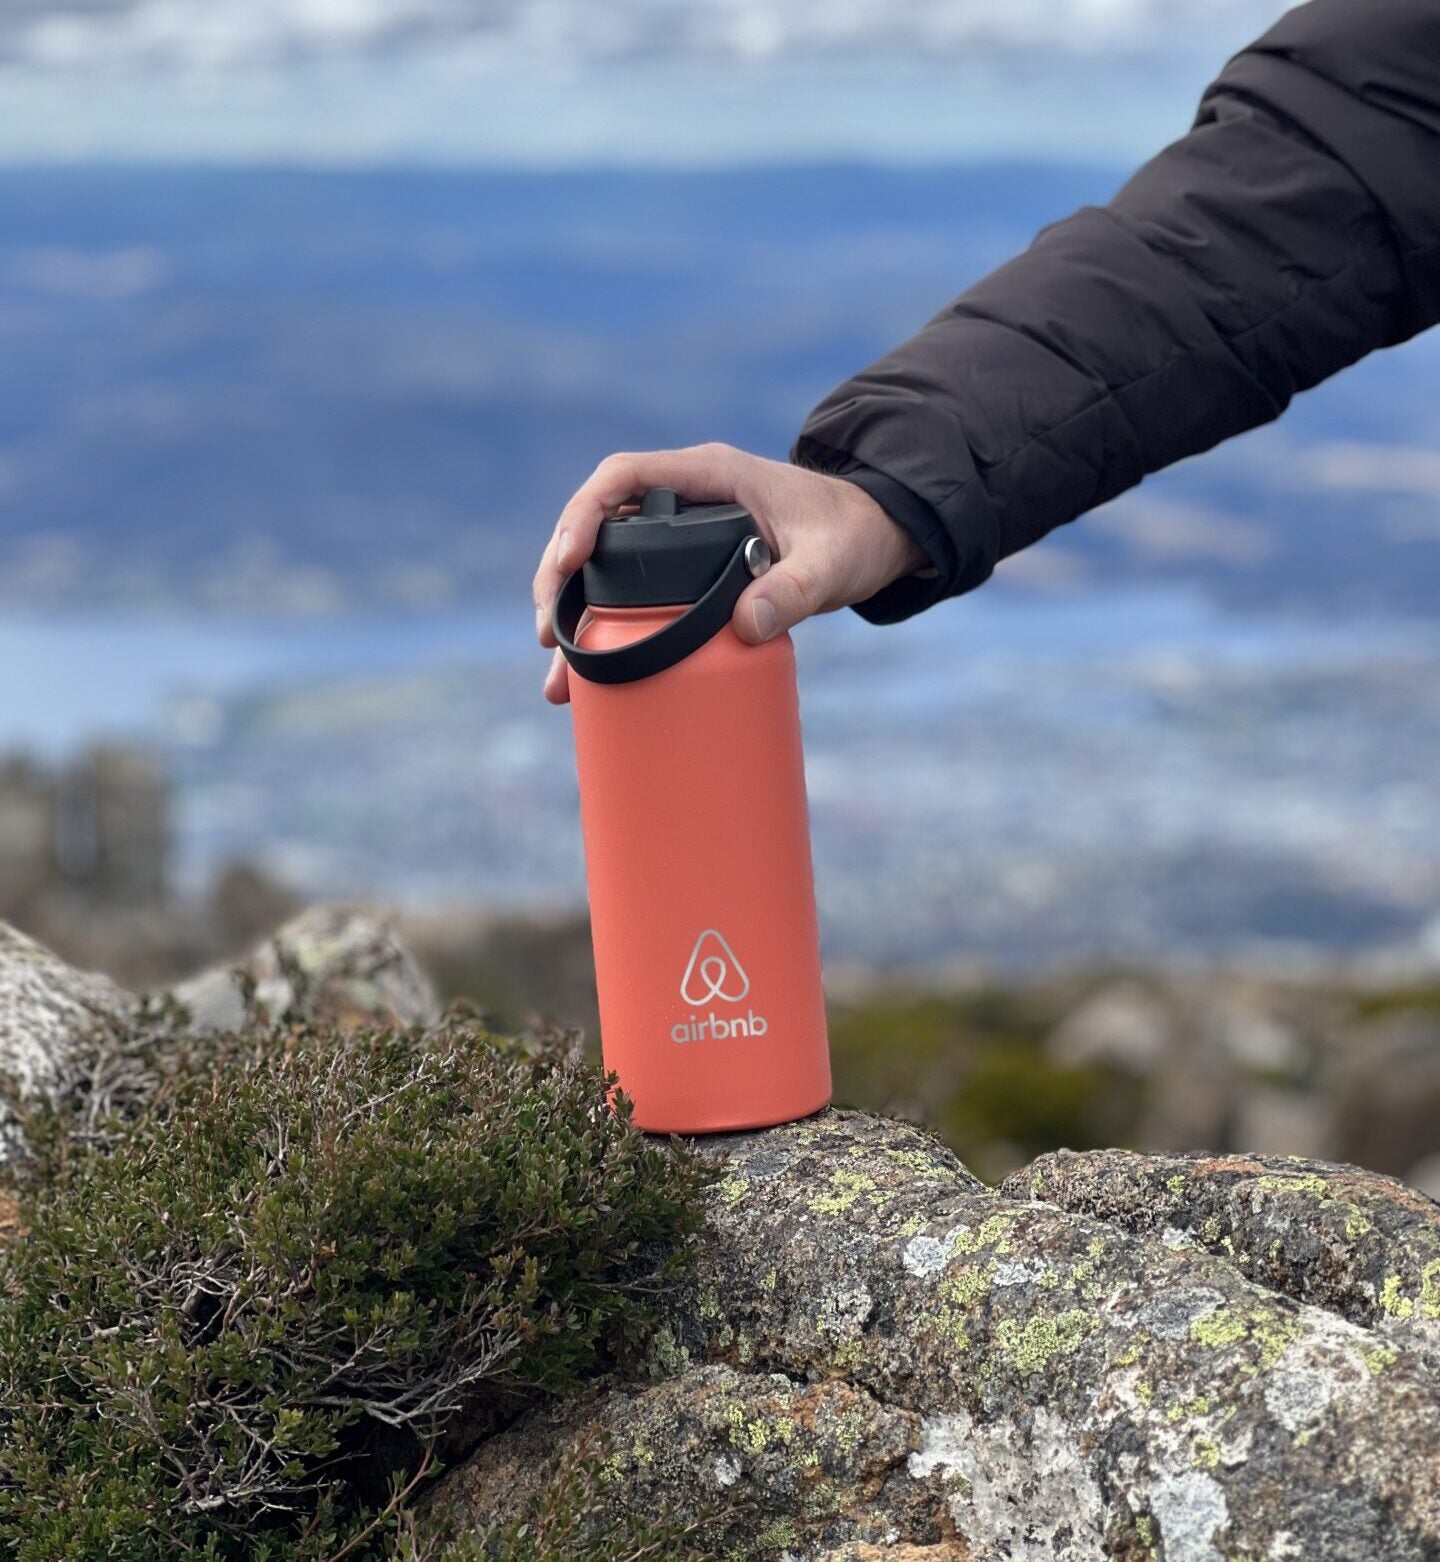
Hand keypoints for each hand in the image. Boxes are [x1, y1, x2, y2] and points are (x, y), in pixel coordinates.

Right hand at [533, 443, 926, 703]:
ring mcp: (680, 532)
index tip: (566, 563)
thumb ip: (797, 589)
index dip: (583, 514)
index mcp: (707, 475)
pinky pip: (629, 590)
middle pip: (596, 526)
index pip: (623, 477)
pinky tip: (590, 679)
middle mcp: (683, 497)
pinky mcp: (685, 568)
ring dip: (574, 616)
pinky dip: (605, 631)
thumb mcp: (831, 563)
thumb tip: (747, 626)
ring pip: (604, 565)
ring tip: (559, 682)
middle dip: (560, 580)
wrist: (872, 538)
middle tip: (549, 640)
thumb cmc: (852, 536)